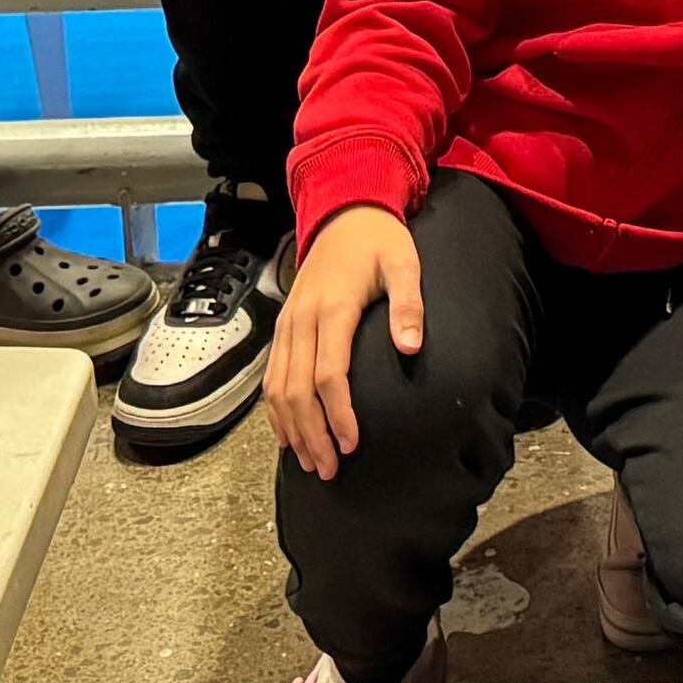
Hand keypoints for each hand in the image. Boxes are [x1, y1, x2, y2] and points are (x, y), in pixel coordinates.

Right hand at [269, 204, 425, 474]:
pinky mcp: (282, 328)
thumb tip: (410, 347)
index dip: (338, 414)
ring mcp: (287, 325)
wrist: (344, 213)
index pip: (328, 374)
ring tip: (312, 462)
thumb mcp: (404, 263)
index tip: (353, 444)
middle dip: (312, 434)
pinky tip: (288, 436)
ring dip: (292, 429)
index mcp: (331, 308)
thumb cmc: (379, 242)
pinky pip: (272, 377)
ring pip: (278, 388)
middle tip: (330, 470)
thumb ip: (408, 304)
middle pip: (297, 390)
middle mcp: (301, 320)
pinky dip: (276, 411)